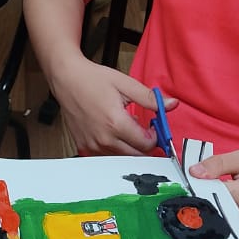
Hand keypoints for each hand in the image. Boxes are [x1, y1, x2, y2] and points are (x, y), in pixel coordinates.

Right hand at [50, 56, 175, 155]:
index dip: (155, 137)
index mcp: (115, 123)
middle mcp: (103, 138)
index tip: (153, 128)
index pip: (146, 144)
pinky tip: (113, 133)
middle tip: (144, 130)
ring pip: (121, 158)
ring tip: (127, 129)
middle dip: (145, 145)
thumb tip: (172, 104)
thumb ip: (150, 98)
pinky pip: (106, 156)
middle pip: (135, 155)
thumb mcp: (125, 84)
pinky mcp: (83, 146)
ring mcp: (92, 145)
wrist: (66, 79)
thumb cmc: (93, 79)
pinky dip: (114, 149)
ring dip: (129, 148)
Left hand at [190, 149, 238, 231]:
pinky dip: (211, 212)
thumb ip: (219, 163)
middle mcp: (238, 217)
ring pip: (209, 217)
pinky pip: (217, 223)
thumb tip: (193, 172)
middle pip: (204, 208)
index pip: (204, 193)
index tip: (186, 179)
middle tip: (191, 186)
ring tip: (203, 193)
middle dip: (194, 196)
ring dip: (201, 205)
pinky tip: (212, 202)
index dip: (192, 185)